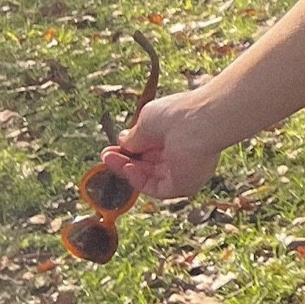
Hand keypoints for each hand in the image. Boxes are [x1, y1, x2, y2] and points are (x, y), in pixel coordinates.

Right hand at [101, 89, 225, 201]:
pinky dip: (139, 180)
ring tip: (110, 159)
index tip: (111, 147)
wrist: (199, 122)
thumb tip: (123, 141)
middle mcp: (182, 155)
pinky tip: (128, 168)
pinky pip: (156, 188)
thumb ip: (135, 136)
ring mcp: (184, 172)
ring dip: (127, 170)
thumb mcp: (147, 121)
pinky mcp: (185, 186)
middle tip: (106, 156)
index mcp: (176, 136)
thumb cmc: (176, 114)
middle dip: (125, 161)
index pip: (151, 149)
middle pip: (148, 165)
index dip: (130, 150)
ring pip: (150, 177)